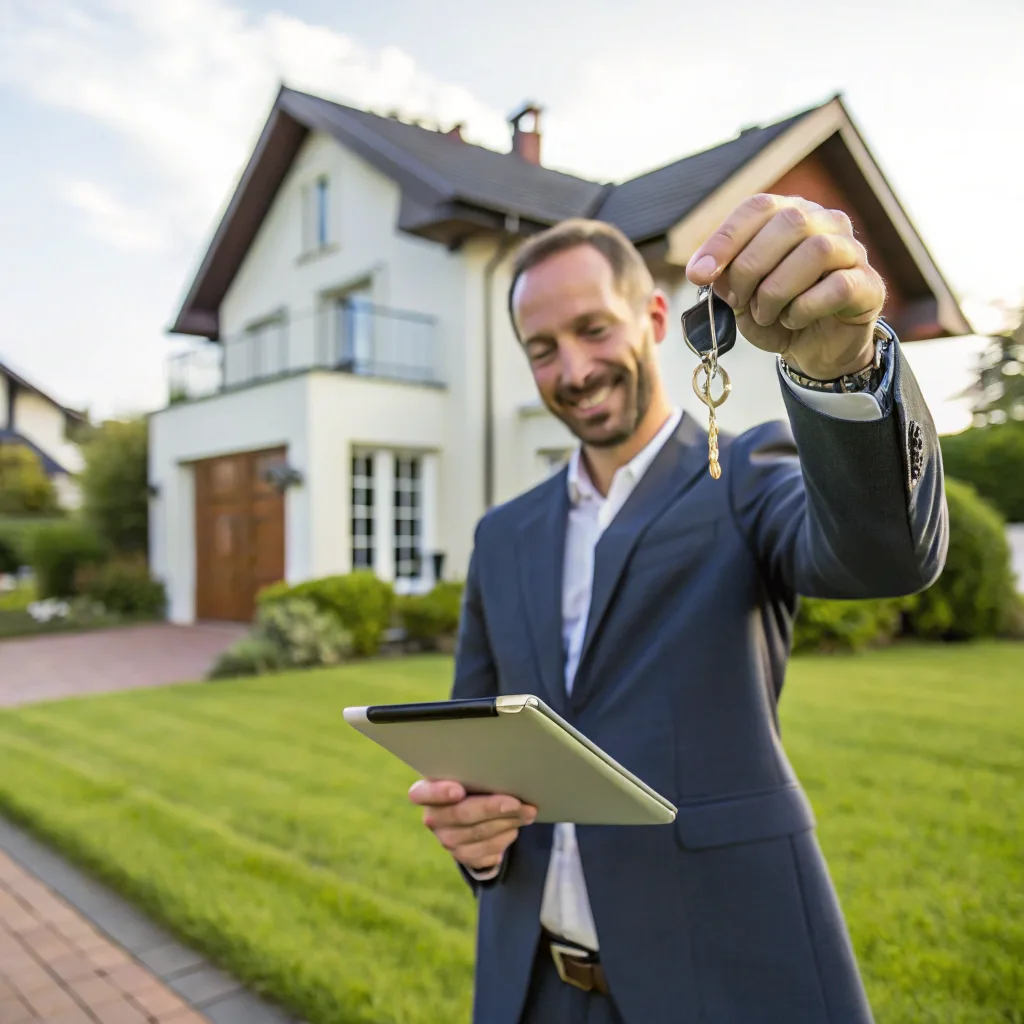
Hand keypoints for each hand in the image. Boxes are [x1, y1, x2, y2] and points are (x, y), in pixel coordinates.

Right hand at [408, 779, 536, 871]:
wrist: (475, 810)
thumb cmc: (473, 782)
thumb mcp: (468, 772)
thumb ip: (475, 770)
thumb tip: (504, 766)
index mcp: (425, 791)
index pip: (421, 794)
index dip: (439, 793)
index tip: (459, 790)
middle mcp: (432, 818)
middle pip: (462, 815)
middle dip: (493, 808)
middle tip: (518, 803)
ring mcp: (446, 840)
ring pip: (478, 834)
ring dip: (507, 823)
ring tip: (528, 812)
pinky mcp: (463, 856)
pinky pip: (485, 853)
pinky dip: (504, 840)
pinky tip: (515, 828)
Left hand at [685, 194, 885, 379]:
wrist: (812, 350)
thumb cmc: (776, 314)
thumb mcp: (740, 297)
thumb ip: (724, 278)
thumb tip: (707, 270)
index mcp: (789, 215)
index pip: (758, 207)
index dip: (725, 239)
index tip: (698, 275)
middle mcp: (825, 223)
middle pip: (789, 222)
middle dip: (750, 267)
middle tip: (739, 301)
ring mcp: (852, 251)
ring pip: (817, 250)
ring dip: (778, 289)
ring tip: (766, 313)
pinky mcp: (869, 285)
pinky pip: (839, 286)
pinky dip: (805, 307)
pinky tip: (793, 320)